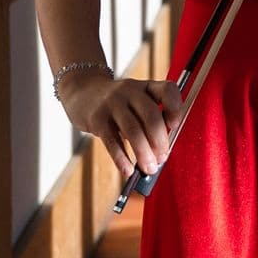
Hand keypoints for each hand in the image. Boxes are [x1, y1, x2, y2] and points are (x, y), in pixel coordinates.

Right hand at [60, 70, 178, 181]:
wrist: (82, 93)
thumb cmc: (117, 105)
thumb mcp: (136, 102)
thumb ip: (150, 120)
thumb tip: (161, 153)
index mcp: (146, 87)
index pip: (167, 90)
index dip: (175, 107)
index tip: (176, 125)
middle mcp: (130, 91)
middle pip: (151, 115)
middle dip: (160, 140)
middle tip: (162, 158)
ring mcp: (112, 104)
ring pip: (133, 131)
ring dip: (143, 153)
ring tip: (149, 168)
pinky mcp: (97, 118)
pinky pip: (112, 141)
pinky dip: (121, 159)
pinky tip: (128, 170)